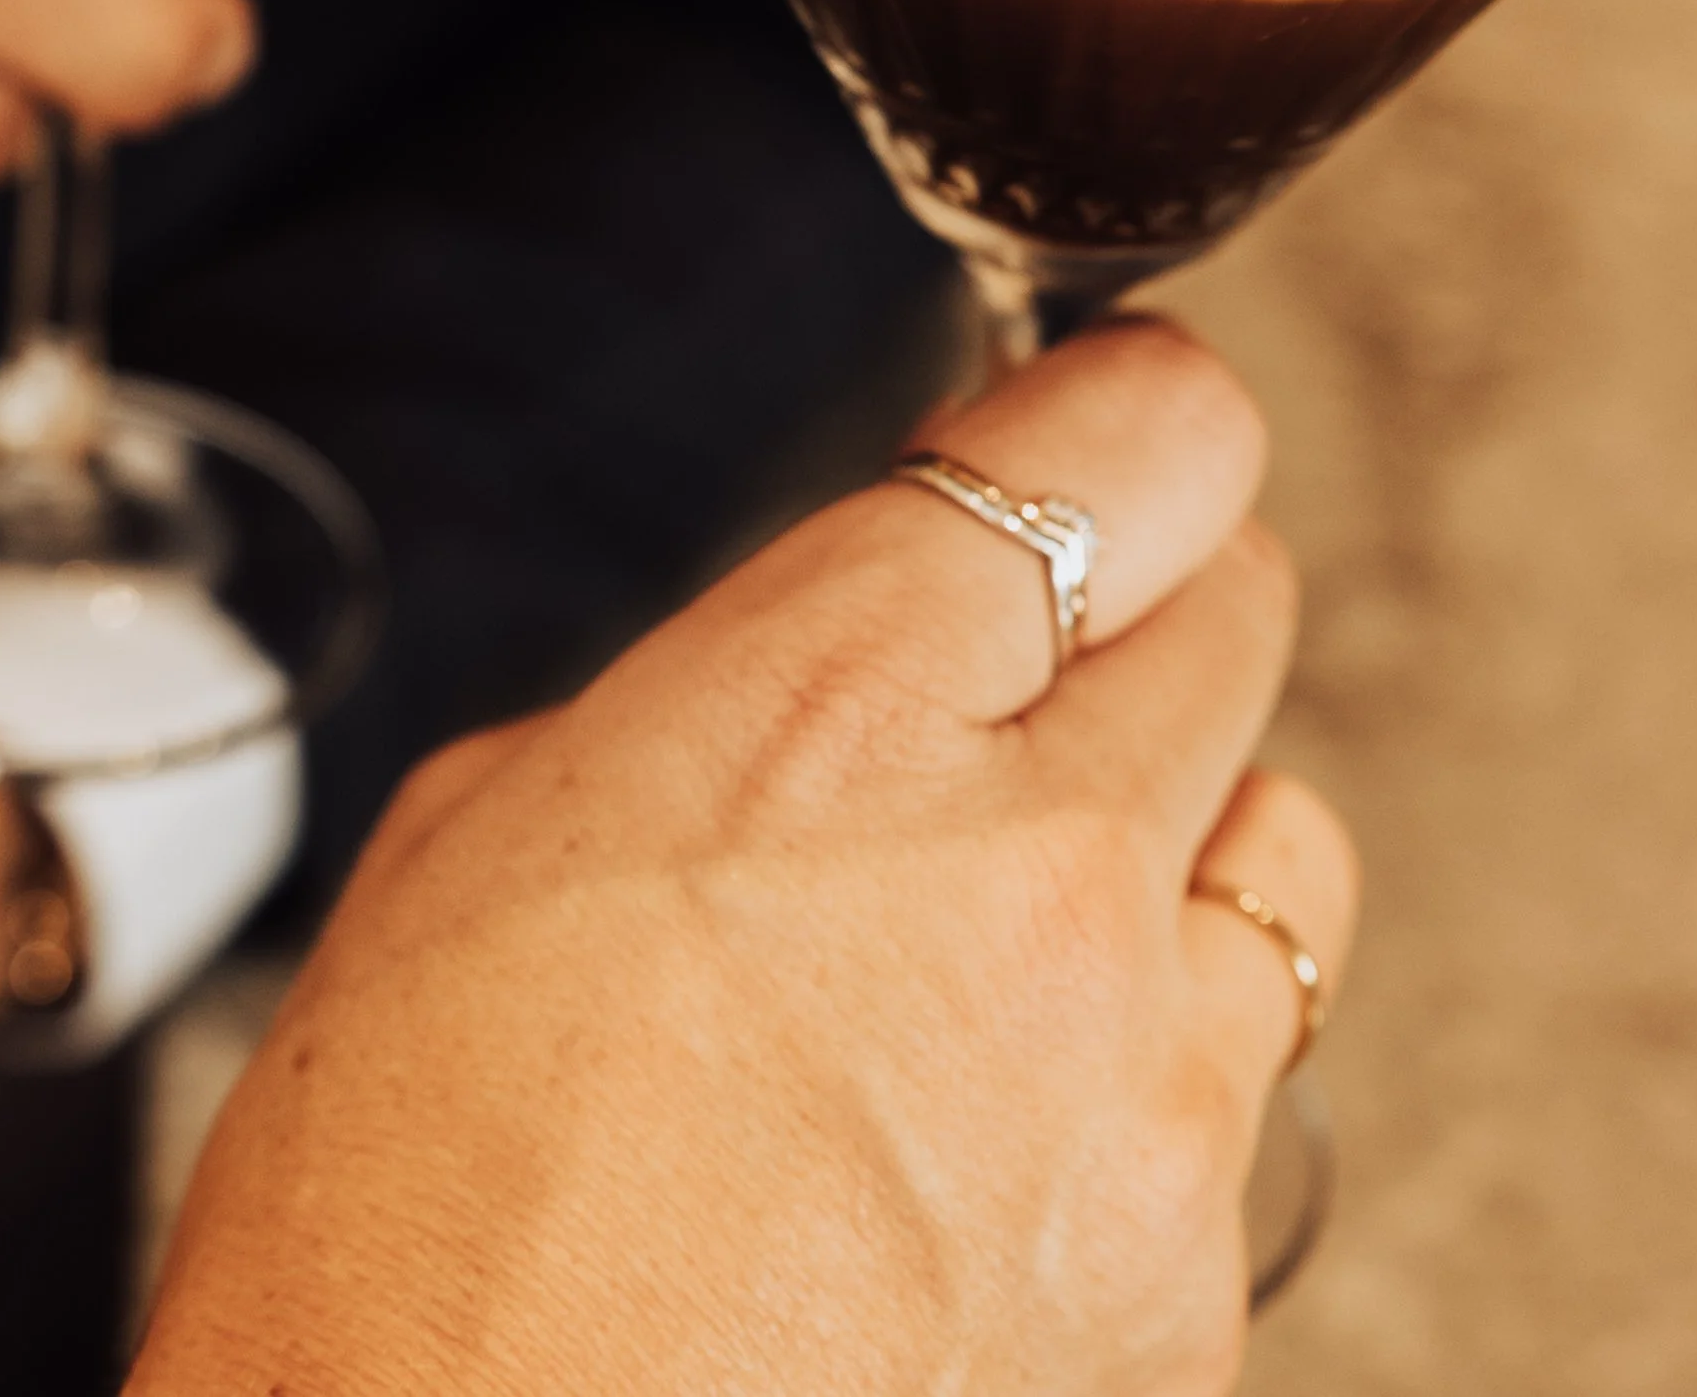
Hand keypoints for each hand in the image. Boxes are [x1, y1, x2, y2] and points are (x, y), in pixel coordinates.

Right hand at [137, 321, 1355, 1396]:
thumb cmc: (411, 1236)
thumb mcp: (479, 842)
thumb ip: (709, 703)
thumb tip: (835, 661)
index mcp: (830, 707)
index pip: (1136, 436)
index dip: (1117, 420)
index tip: (1099, 434)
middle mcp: (1033, 865)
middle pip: (1240, 603)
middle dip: (1135, 616)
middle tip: (1026, 678)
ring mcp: (1145, 1080)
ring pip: (1286, 842)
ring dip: (1174, 847)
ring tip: (1007, 936)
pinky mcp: (1198, 1275)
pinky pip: (1244, 1084)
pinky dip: (1154, 1078)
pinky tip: (987, 1136)